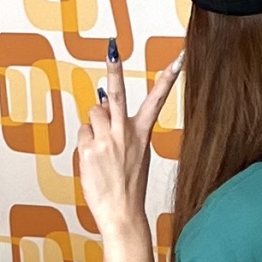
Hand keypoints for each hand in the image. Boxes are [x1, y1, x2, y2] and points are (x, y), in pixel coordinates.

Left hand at [75, 43, 181, 261]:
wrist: (122, 213)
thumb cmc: (129, 186)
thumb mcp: (134, 154)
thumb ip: (120, 127)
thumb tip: (102, 102)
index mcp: (142, 133)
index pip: (158, 100)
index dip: (168, 77)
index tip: (179, 58)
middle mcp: (125, 133)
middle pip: (117, 93)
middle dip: (114, 69)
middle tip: (112, 47)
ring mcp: (106, 140)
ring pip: (93, 113)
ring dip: (94, 125)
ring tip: (102, 149)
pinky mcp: (89, 149)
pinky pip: (82, 134)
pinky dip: (86, 144)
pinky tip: (94, 161)